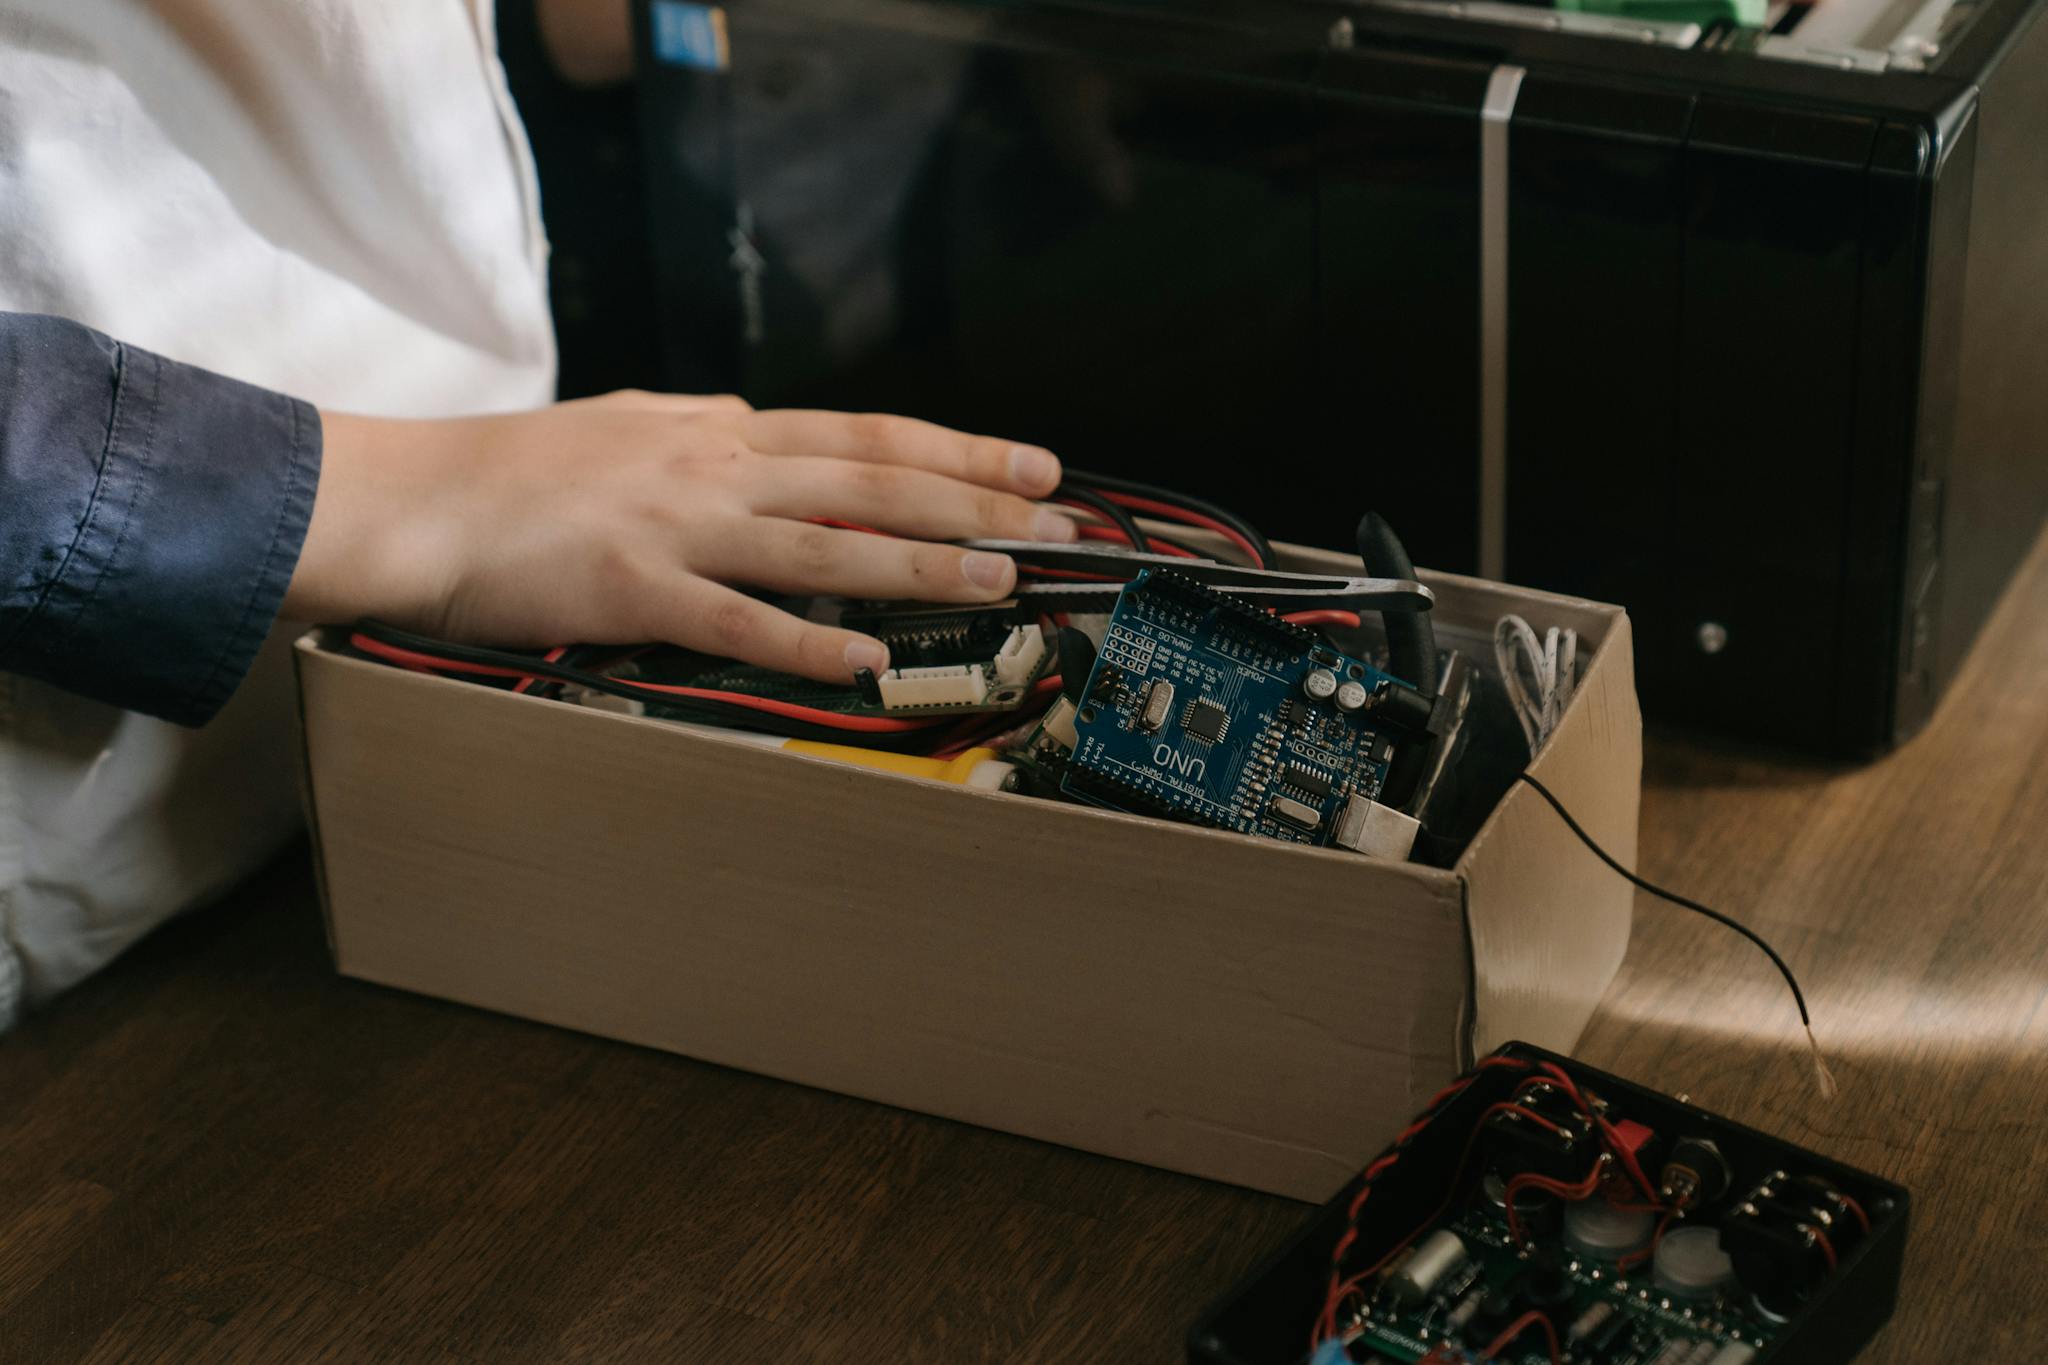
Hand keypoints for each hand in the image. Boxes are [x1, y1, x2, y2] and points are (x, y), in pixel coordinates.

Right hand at [284, 390, 1075, 680]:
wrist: (418, 501)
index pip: (864, 435)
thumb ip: (701, 427)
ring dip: (915, 565)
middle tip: (1053, 522)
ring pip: (822, 546)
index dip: (957, 451)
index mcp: (717, 431)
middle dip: (971, 501)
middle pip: (868, 481)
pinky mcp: (632, 591)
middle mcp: (713, 468)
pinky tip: (863, 661)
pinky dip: (803, 641)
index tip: (1031, 467)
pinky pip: (734, 621)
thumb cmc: (517, 469)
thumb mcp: (626, 423)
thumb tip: (758, 421)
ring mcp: (677, 528)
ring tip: (994, 582)